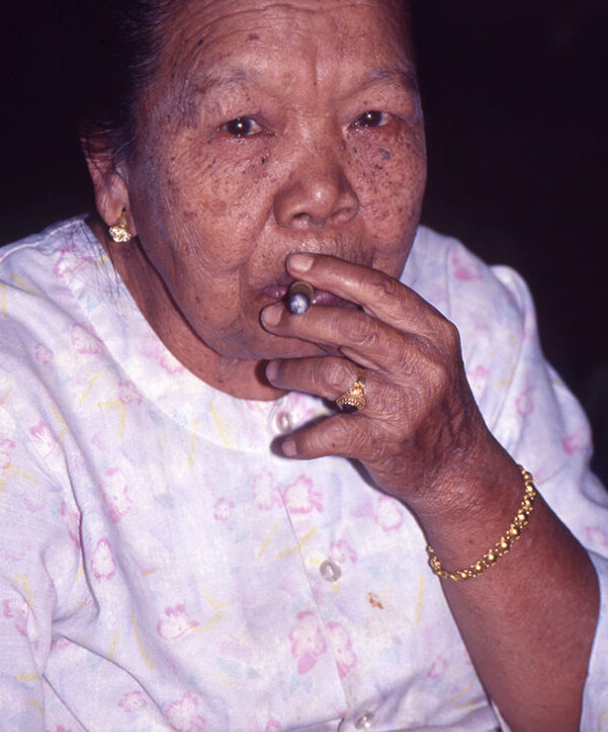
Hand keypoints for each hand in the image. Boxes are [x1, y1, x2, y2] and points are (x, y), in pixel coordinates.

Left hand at [261, 252, 497, 519]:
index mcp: (431, 333)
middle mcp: (422, 364)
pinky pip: (331, 434)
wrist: (460, 468)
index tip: (295, 263)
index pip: (380, 290)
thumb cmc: (431, 401)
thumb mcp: (421, 354)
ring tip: (273, 372)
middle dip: (303, 319)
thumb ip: (380, 325)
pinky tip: (286, 444)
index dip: (334, 273)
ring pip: (333, 376)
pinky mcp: (386, 443)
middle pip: (352, 329)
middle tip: (271, 317)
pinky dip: (303, 440)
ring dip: (293, 371)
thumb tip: (313, 295)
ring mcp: (404, 405)